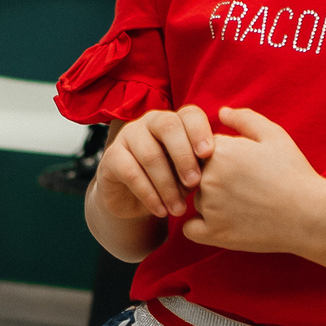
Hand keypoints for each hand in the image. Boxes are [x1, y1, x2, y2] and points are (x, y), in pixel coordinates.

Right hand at [92, 106, 213, 220]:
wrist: (133, 200)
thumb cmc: (170, 181)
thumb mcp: (189, 173)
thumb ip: (201, 167)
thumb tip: (213, 171)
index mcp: (175, 121)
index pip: (189, 114)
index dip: (199, 131)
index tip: (208, 155)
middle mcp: (150, 122)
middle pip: (168, 126)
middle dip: (183, 156)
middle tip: (195, 183)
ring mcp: (128, 136)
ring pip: (150, 154)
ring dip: (167, 185)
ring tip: (178, 209)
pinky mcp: (111, 157)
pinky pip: (131, 173)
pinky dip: (149, 195)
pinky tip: (161, 211)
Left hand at [182, 107, 325, 257]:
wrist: (310, 215)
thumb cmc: (294, 173)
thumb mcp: (274, 135)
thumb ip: (244, 118)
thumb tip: (220, 112)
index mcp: (219, 150)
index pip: (202, 150)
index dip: (223, 158)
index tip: (242, 167)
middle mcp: (208, 177)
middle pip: (196, 175)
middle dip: (215, 179)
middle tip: (245, 188)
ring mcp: (209, 207)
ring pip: (196, 201)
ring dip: (211, 203)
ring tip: (245, 206)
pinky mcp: (213, 234)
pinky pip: (190, 229)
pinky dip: (201, 228)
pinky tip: (223, 224)